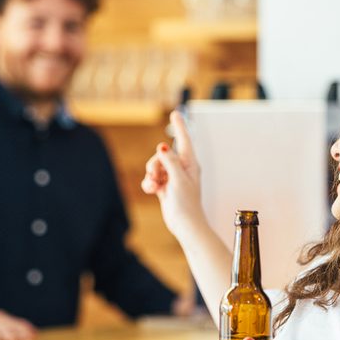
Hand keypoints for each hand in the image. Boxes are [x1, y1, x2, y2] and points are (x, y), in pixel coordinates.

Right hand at [141, 111, 206, 238]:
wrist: (185, 225)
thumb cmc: (187, 204)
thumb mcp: (178, 179)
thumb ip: (170, 161)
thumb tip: (163, 146)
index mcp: (190, 163)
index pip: (184, 140)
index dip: (179, 126)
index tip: (175, 114)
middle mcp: (182, 168)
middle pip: (161, 155)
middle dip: (154, 164)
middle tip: (157, 177)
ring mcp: (173, 177)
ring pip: (154, 166)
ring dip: (151, 176)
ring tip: (155, 187)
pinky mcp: (165, 186)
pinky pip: (152, 178)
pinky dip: (149, 184)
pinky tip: (152, 191)